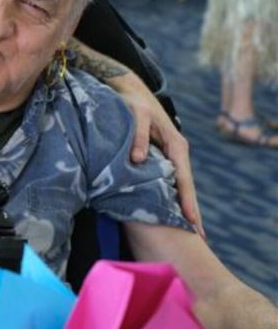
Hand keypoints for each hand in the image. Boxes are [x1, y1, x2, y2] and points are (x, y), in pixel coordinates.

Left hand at [108, 72, 202, 235]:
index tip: (192, 220)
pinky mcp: (161, 156)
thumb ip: (139, 137)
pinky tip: (172, 210)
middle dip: (193, 211)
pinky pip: (170, 180)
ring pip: (179, 185)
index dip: (187, 200)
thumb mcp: (137, 116)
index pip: (183, 178)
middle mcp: (177, 152)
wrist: (130, 91)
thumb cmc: (133, 103)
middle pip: (186, 186)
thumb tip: (138, 161)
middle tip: (199, 237)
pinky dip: (173, 195)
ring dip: (184, 206)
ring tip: (190, 230)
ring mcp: (171, 155)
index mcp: (176, 145)